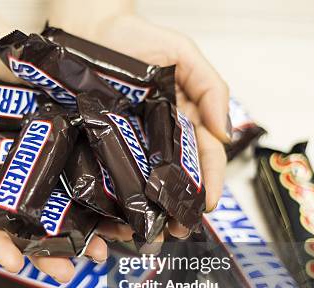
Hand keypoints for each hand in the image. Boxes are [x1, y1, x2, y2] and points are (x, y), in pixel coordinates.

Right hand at [0, 46, 130, 282]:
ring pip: (66, 207)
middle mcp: (18, 177)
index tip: (14, 264)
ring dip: (85, 233)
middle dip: (49, 250)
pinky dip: (105, 198)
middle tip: (70, 270)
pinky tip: (122, 215)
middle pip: (31, 222)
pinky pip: (90, 176)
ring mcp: (48, 164)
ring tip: (105, 250)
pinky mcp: (75, 146)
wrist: (1, 49)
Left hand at [89, 15, 228, 230]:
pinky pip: (104, 176)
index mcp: (180, 122)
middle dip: (177, 209)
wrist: (87, 28)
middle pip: (171, 180)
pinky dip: (109, 200)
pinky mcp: (95, 145)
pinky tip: (111, 218)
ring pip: (139, 186)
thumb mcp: (183, 55)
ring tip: (144, 232)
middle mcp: (154, 140)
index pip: (202, 158)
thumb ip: (210, 88)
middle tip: (175, 231)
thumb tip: (225, 136)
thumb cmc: (137, 38)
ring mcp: (124, 145)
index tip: (205, 206)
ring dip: (145, 213)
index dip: (207, 183)